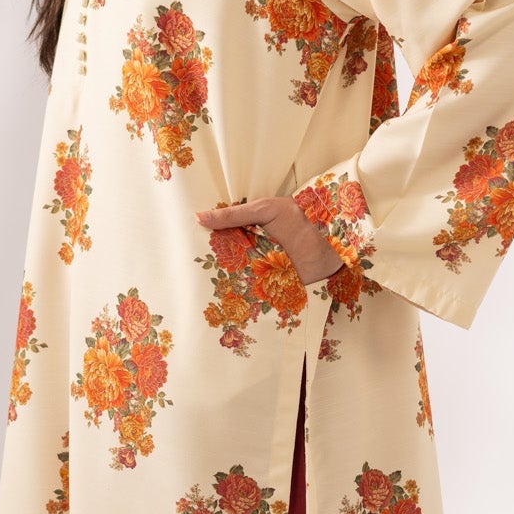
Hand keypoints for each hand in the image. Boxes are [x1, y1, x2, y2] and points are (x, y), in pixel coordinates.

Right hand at [195, 194, 345, 284]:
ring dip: (225, 285)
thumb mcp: (263, 210)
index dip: (206, 245)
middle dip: (212, 270)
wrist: (330, 238)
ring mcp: (263, 270)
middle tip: (187, 275)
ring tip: (199, 292)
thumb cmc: (297, 216)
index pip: (223, 241)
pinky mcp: (275, 286)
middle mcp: (254, 251)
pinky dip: (245, 298)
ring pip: (239, 279)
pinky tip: (225, 303)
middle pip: (228, 262)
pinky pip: (257, 293)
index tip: (184, 250)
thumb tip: (199, 217)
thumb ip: (233, 215)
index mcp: (250, 231)